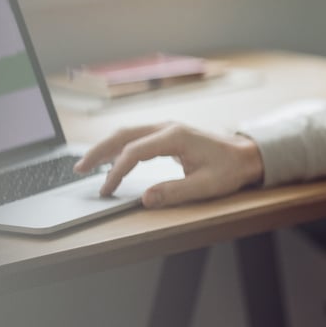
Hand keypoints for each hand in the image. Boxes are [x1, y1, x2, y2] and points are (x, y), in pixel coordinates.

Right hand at [74, 123, 263, 208]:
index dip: (117, 171)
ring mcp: (167, 129)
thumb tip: (145, 198)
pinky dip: (119, 146)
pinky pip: (137, 137)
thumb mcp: (205, 186)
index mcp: (175, 136)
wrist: (246, 155)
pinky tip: (109, 159)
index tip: (106, 189)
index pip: (135, 151)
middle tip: (79, 169)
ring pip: (128, 133)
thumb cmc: (229, 169)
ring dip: (106, 147)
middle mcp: (168, 127)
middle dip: (99, 151)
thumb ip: (174, 192)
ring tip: (86, 165)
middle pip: (124, 134)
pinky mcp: (168, 135)